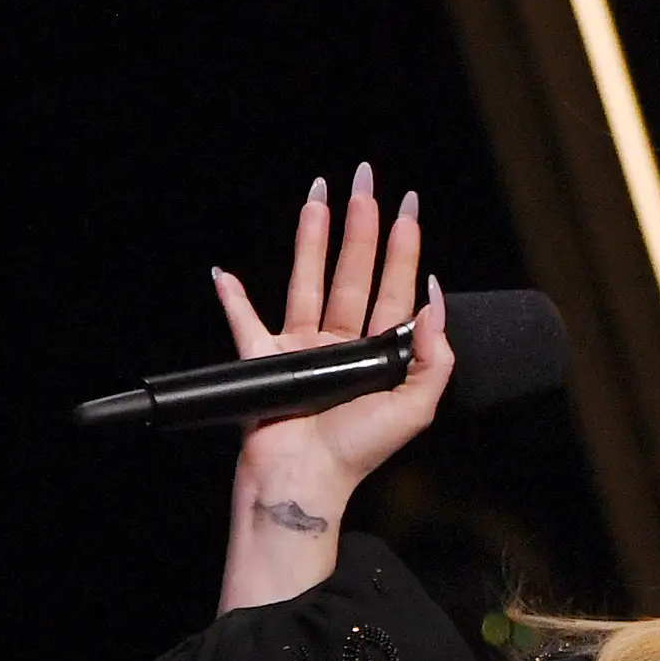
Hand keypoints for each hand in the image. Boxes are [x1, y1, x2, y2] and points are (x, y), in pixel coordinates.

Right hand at [212, 162, 454, 499]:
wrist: (305, 481)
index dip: (403, 246)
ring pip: (307, 281)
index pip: (394, 286)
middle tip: (365, 180)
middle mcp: (342, 345)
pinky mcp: (264, 361)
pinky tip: (225, 272)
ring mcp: (302, 351)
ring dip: (311, 239)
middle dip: (360, 225)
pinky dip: (232, 298)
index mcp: (379, 354)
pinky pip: (244, 322)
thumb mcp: (417, 405)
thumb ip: (434, 353)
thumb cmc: (359, 452)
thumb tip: (434, 296)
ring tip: (317, 196)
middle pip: (353, 272)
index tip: (407, 204)